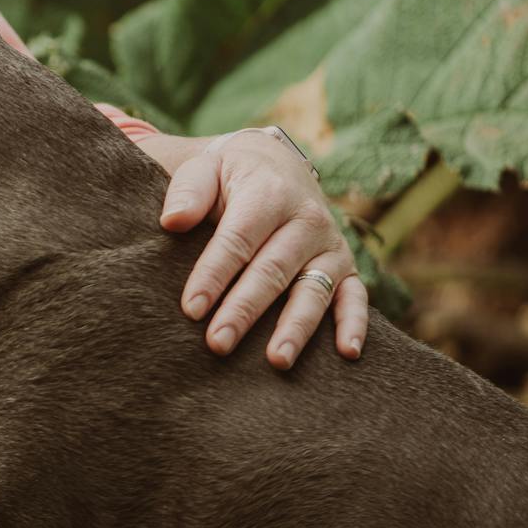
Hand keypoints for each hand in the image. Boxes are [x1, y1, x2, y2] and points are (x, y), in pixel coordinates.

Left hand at [156, 128, 367, 369]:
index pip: (238, 241)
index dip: (214, 275)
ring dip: (295, 328)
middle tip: (217, 343)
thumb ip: (188, 192)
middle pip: (273, 271)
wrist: (274, 166)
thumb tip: (172, 221)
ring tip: (276, 361)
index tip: (191, 308)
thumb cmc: (228, 176)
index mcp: (268, 194)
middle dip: (244, 310)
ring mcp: (329, 246)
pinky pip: (355, 297)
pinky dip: (355, 324)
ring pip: (313, 290)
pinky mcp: (345, 267)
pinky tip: (348, 353)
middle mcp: (307, 220)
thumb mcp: (204, 169)